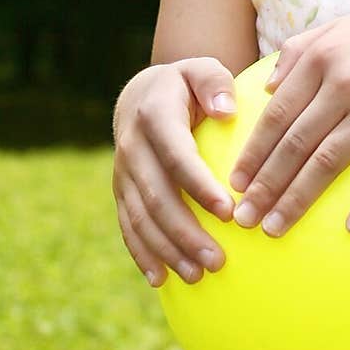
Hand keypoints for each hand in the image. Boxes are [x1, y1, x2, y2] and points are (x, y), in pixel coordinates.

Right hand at [112, 57, 240, 286]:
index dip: (199, 186)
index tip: (229, 213)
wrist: (142, 95)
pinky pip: (127, 226)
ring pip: (140, 218)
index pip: (177, 156)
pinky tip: (159, 280)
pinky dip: (141, 254)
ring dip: (167, 250)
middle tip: (218, 261)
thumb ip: (214, 83)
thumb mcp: (202, 70)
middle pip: (156, 196)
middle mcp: (132, 147)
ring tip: (197, 277)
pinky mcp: (121, 192)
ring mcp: (123, 173)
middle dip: (185, 232)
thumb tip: (226, 110)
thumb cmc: (187, 85)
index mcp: (155, 116)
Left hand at [228, 0, 349, 238]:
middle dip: (265, 184)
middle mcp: (344, 84)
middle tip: (244, 218)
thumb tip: (264, 88)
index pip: (277, 115)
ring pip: (327, 162)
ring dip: (297, 199)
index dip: (253, 151)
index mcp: (323, 58)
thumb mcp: (340, 28)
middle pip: (295, 144)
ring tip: (275, 229)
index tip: (235, 182)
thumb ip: (298, 50)